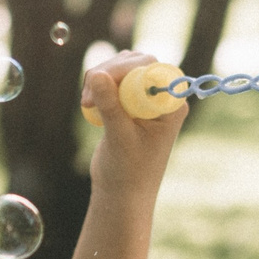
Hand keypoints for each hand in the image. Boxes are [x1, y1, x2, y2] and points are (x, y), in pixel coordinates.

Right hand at [82, 51, 191, 192]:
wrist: (121, 195)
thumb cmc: (128, 173)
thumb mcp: (119, 137)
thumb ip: (110, 105)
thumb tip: (97, 74)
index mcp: (170, 105)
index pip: (151, 69)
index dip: (125, 68)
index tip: (100, 81)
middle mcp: (161, 99)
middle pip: (135, 64)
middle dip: (108, 74)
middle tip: (88, 98)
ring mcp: (144, 100)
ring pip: (121, 70)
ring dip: (100, 80)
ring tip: (87, 104)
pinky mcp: (128, 104)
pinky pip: (112, 82)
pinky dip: (97, 88)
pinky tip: (90, 107)